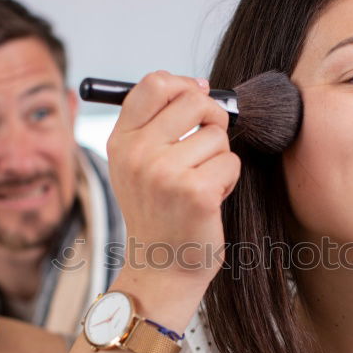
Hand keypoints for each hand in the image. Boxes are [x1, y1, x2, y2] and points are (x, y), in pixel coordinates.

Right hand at [106, 71, 239, 289]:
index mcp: (121, 141)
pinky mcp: (195, 192)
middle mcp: (138, 154)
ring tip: (200, 183)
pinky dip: (227, 181)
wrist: (161, 268)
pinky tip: (209, 200)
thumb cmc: (158, 213)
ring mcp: (165, 173)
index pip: (154, 84)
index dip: (183, 85)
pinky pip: (230, 163)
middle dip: (212, 119)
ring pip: (217, 136)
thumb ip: (157, 124)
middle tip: (207, 144)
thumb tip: (200, 87)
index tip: (197, 98)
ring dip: (219, 158)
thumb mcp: (138, 165)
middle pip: (194, 101)